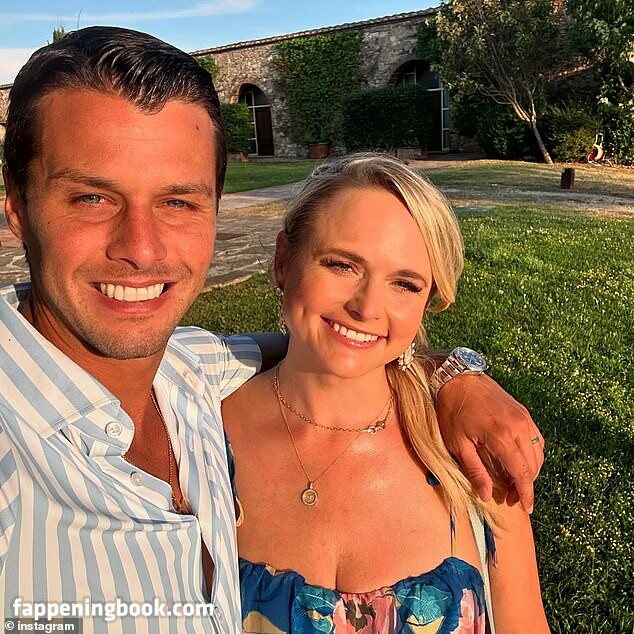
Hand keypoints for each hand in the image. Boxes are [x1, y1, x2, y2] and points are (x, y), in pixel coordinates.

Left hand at [435, 373, 543, 512]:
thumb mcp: (457, 443)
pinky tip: (518, 460)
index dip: (525, 493)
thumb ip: (474, 471)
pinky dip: (532, 454)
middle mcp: (519, 426)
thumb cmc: (452, 409)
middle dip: (526, 485)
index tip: (525, 508)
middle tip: (512, 497)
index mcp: (502, 436)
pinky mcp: (523, 411)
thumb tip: (487, 496)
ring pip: (538, 453)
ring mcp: (523, 417)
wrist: (457, 377)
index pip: (522, 473)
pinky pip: (536, 438)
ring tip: (515, 482)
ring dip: (530, 470)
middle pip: (533, 465)